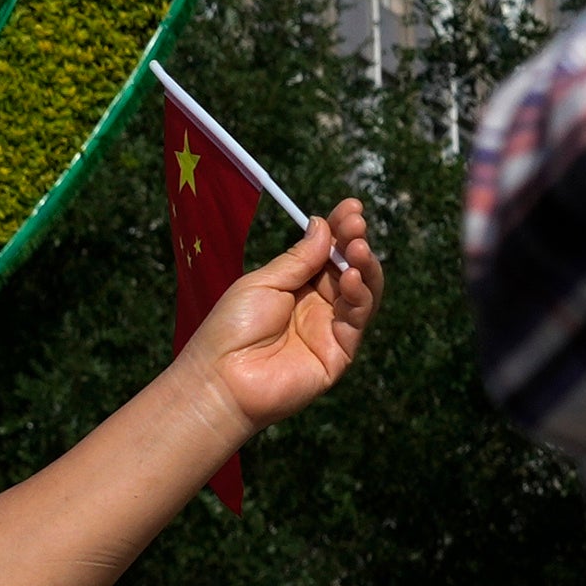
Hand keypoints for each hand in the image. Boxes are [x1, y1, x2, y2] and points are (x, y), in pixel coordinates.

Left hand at [184, 198, 379, 433]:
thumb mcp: (262, 283)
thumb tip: (322, 225)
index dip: (339, 230)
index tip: (350, 207)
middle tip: (356, 222)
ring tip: (358, 247)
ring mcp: (330, 328)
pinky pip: (357, 319)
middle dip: (354, 243)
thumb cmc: (231, 329)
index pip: (325, 252)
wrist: (222, 378)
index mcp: (294, 286)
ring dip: (363, 265)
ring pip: (361, 292)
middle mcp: (316, 305)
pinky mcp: (340, 353)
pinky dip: (361, 295)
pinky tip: (354, 276)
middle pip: (346, 268)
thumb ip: (297, 259)